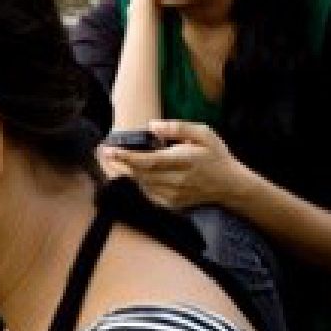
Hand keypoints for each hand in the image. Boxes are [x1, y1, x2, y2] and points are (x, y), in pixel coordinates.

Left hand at [100, 120, 251, 210]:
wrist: (229, 185)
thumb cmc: (215, 155)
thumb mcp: (204, 134)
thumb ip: (178, 128)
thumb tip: (152, 126)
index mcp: (183, 161)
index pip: (149, 161)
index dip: (127, 157)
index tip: (109, 149)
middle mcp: (175, 181)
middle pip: (139, 175)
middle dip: (117, 164)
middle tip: (101, 152)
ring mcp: (172, 196)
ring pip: (139, 185)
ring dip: (122, 173)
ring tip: (108, 160)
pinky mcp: (170, 204)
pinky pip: (146, 194)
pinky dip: (134, 184)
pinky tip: (125, 173)